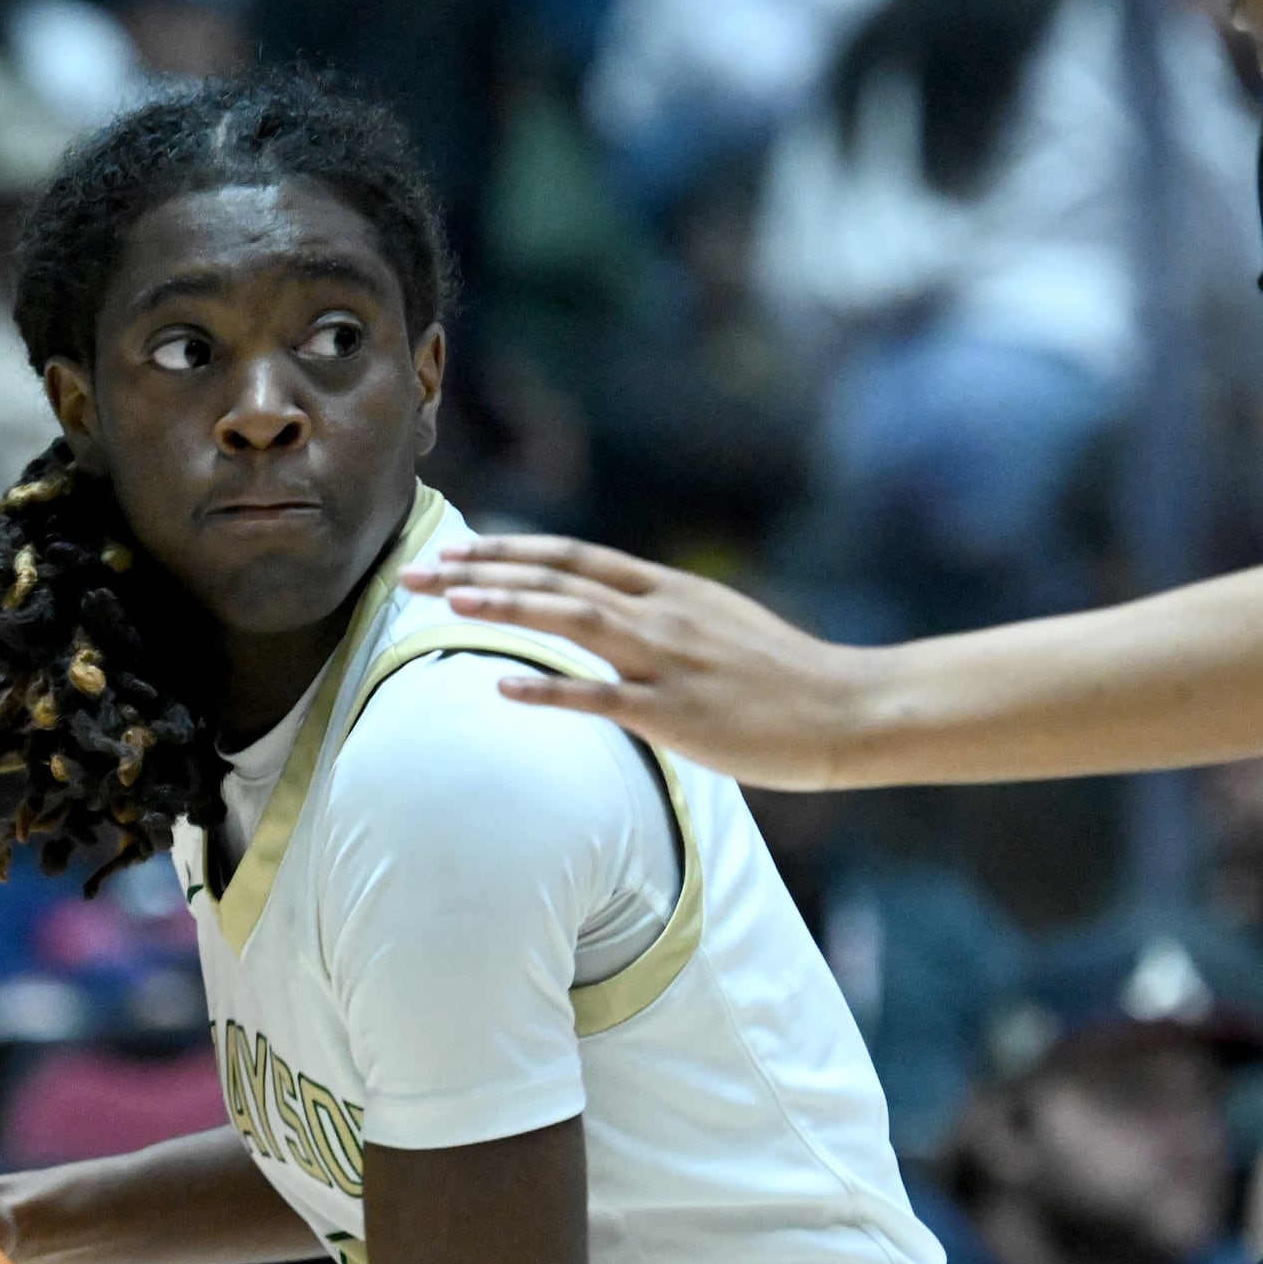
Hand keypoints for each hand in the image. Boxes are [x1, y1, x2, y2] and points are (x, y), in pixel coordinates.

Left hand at [398, 537, 876, 790]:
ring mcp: (670, 660)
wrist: (845, 709)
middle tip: (417, 572)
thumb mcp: (718, 625)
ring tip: (449, 602)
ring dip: (508, 607)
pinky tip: (503, 689)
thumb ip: (662, 617)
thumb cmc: (783, 678)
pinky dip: (549, 691)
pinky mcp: (678, 712)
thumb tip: (613, 615)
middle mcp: (662, 613)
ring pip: (573, 620)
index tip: (455, 551)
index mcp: (669, 590)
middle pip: (558, 578)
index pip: (573, 557)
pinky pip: (601, 698)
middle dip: (483, 572)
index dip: (510, 551)